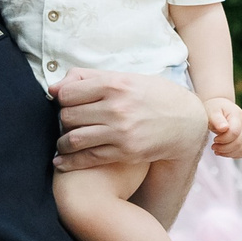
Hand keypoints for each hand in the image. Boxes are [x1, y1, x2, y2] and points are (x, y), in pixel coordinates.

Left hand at [51, 70, 206, 170]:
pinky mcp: (126, 152)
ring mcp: (121, 131)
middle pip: (68, 115)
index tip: (65, 103)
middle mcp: (117, 107)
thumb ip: (90, 78)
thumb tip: (54, 88)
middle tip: (66, 123)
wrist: (187, 122)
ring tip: (63, 143)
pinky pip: (88, 158)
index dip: (62, 99)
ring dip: (63, 143)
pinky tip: (62, 162)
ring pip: (74, 138)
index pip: (68, 93)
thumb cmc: (153, 96)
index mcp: (116, 84)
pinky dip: (70, 162)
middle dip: (63, 120)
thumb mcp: (127, 78)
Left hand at [206, 99, 241, 159]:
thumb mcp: (213, 111)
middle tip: (213, 146)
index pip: (234, 132)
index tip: (214, 139)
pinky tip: (223, 152)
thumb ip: (217, 119)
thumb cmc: (215, 109)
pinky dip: (233, 155)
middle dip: (224, 148)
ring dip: (228, 153)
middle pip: (238, 143)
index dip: (223, 139)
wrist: (220, 107)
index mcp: (237, 117)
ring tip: (217, 150)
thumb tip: (224, 128)